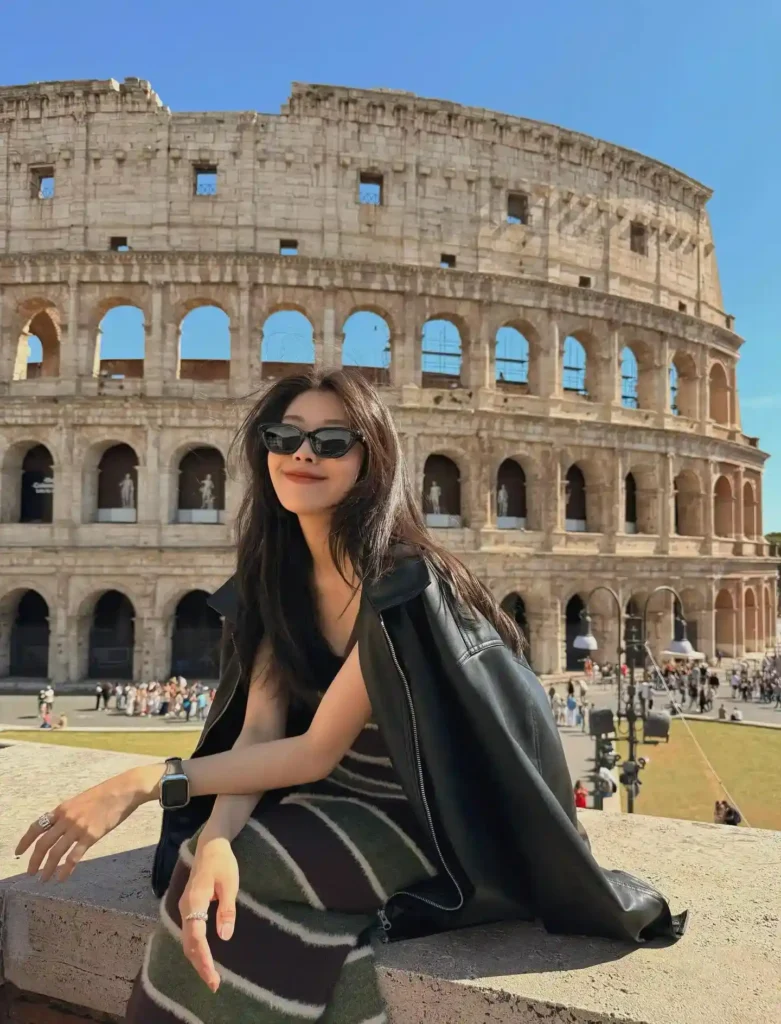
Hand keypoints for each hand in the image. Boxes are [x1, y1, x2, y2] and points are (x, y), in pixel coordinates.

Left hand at [15, 766, 158, 882]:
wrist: (123, 790)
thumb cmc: (105, 794)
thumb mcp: (81, 800)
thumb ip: (69, 814)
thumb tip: (61, 827)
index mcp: (62, 809)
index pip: (37, 826)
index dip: (25, 841)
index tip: (18, 853)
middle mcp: (66, 819)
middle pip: (43, 843)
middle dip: (34, 860)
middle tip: (30, 873)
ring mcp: (78, 827)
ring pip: (56, 852)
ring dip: (47, 868)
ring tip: (43, 879)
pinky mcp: (91, 836)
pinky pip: (74, 856)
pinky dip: (66, 869)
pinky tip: (62, 877)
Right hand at [179, 836, 238, 992]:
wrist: (211, 845)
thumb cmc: (222, 862)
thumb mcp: (230, 883)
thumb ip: (227, 909)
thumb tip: (225, 937)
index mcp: (194, 901)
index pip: (196, 937)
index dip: (203, 958)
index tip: (212, 975)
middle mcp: (185, 907)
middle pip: (188, 943)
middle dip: (199, 965)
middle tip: (214, 984)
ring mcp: (185, 908)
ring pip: (187, 940)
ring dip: (197, 959)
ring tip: (210, 976)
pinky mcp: (189, 908)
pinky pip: (190, 933)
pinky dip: (196, 948)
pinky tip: (204, 958)